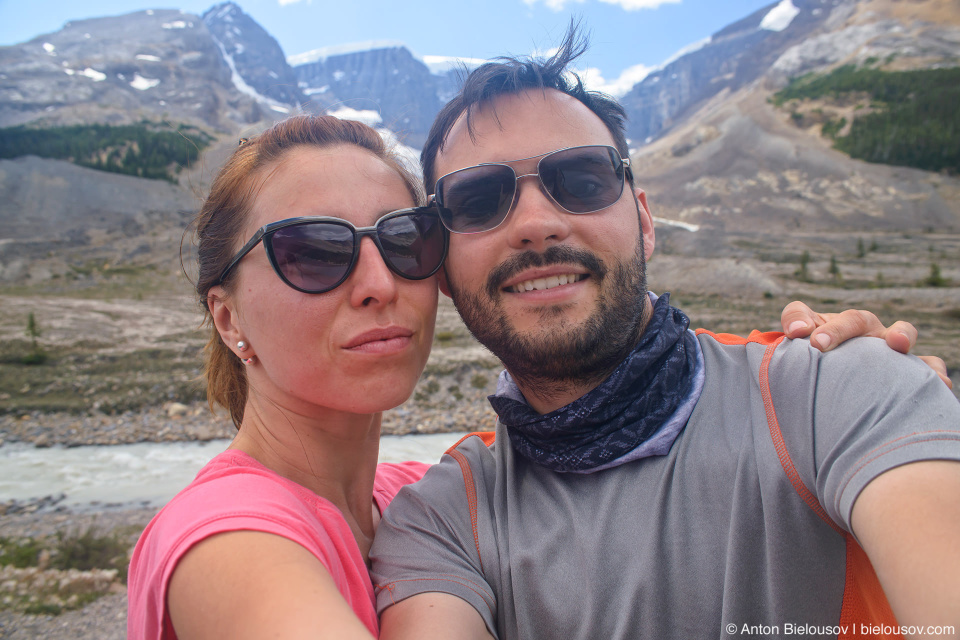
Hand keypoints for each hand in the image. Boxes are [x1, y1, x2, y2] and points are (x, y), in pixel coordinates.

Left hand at [780, 301, 950, 388]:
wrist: (838, 383)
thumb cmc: (818, 362)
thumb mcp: (798, 344)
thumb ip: (794, 325)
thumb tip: (797, 331)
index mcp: (833, 324)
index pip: (814, 316)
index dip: (809, 323)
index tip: (802, 338)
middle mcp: (865, 331)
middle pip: (857, 320)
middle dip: (839, 330)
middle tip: (819, 345)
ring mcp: (889, 349)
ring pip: (902, 333)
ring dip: (901, 334)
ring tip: (898, 344)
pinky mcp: (908, 371)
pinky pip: (927, 368)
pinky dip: (933, 372)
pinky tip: (937, 384)